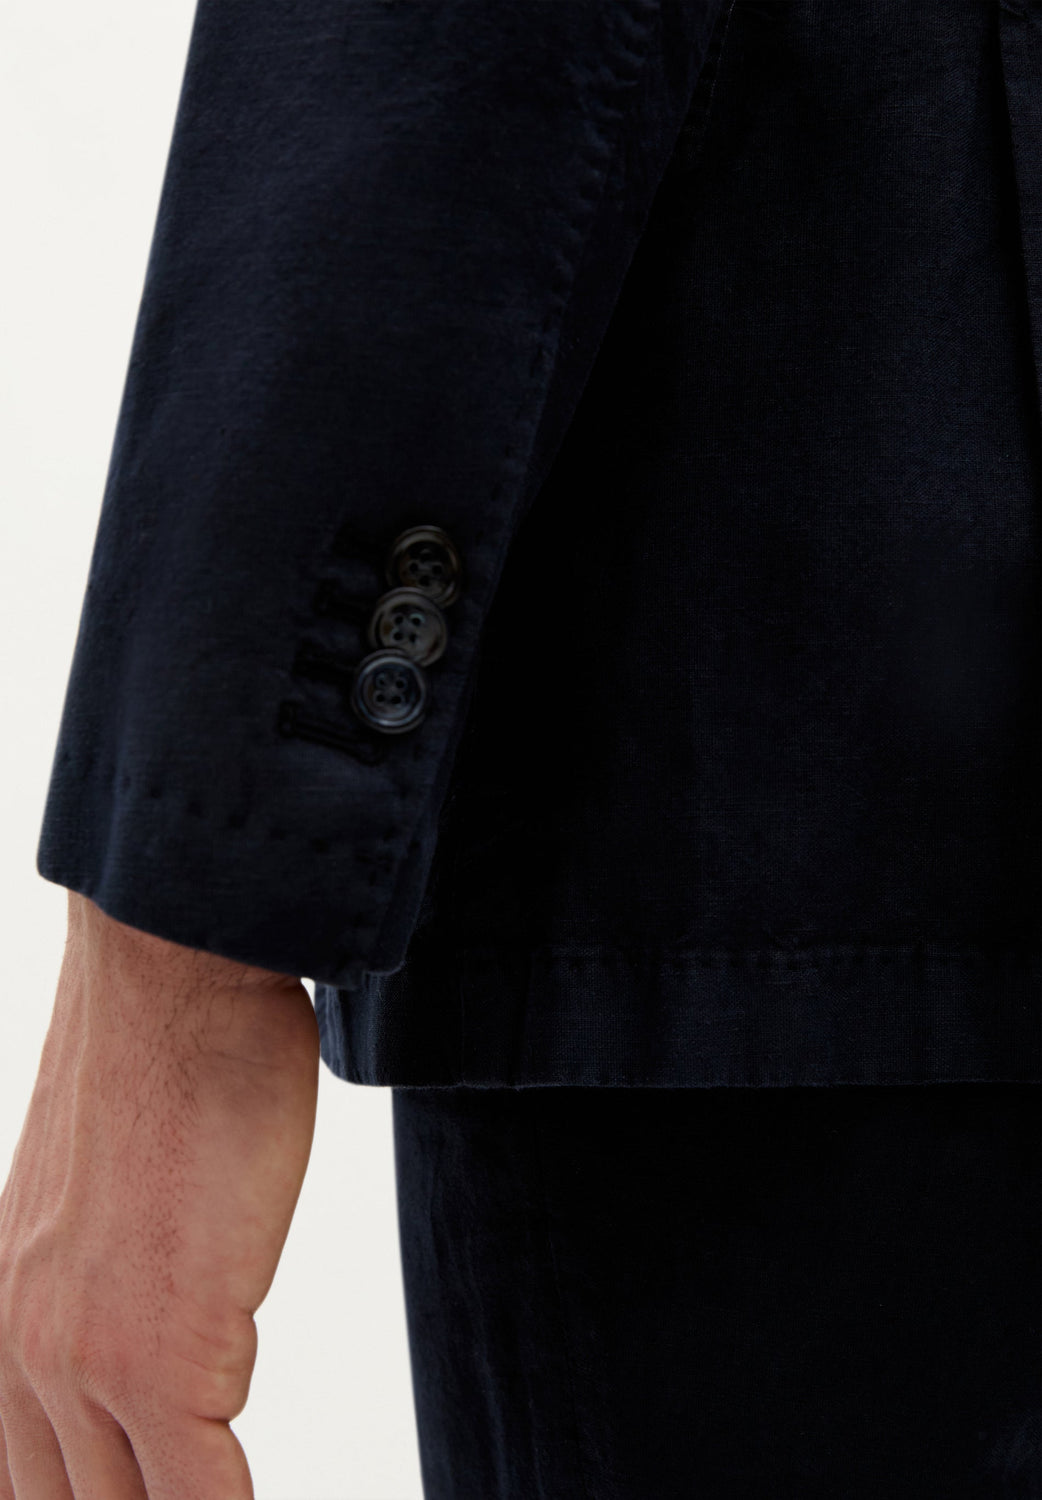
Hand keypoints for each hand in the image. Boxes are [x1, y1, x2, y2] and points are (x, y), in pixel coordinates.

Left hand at [0, 890, 319, 1497]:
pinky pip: (199, 1499)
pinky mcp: (165, 1354)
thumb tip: (171, 1299)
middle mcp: (19, 1351)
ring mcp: (86, 1360)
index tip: (126, 1488)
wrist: (175, 976)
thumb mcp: (103, 1183)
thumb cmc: (164, 1051)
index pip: (22, 1478)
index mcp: (1, 1313)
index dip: (76, 1497)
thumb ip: (111, 1268)